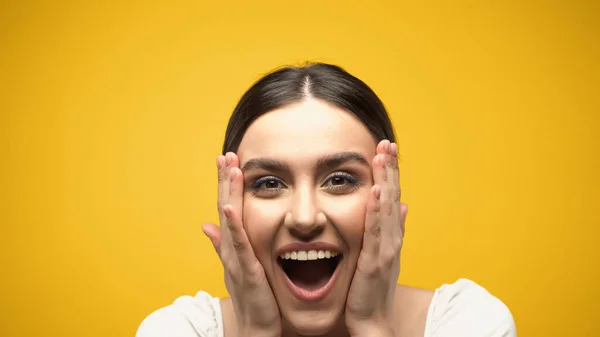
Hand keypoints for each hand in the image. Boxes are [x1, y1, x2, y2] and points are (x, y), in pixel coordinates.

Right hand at [202, 152, 280, 336]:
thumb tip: (206, 225)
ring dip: (229, 193)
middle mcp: (230, 248)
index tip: (226, 160)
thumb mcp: (237, 265)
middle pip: (225, 207)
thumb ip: (223, 244)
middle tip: (226, 154)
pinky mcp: (246, 270)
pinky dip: (232, 226)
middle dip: (225, 181)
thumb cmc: (250, 296)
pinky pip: (239, 244)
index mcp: (232, 244)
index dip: (225, 184)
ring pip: (230, 220)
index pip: (227, 207)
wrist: (255, 326)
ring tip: (229, 168)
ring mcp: (236, 258)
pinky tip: (230, 207)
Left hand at [345, 140, 406, 336]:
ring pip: (387, 208)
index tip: (388, 149)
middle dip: (390, 169)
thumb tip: (403, 206)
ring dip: (386, 180)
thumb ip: (392, 229)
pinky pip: (374, 230)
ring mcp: (385, 249)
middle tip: (387, 142)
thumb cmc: (372, 289)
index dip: (391, 173)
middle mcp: (391, 238)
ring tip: (383, 155)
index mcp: (390, 235)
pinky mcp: (375, 261)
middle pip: (392, 196)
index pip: (392, 197)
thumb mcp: (383, 255)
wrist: (371, 320)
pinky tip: (375, 190)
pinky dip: (376, 209)